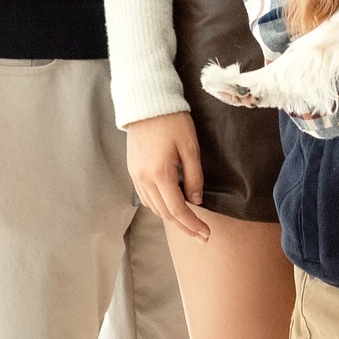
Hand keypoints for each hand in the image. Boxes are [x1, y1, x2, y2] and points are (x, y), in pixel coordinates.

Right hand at [126, 111, 212, 242]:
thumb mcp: (190, 147)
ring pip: (154, 207)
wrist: (146, 103)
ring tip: (190, 223)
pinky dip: (160, 205)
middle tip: (202, 236)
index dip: (193, 225)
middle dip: (184, 227)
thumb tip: (196, 200)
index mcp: (160, 174)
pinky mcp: (132, 171)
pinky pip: (146, 197)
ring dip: (172, 218)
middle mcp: (144, 179)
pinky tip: (173, 205)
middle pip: (165, 213)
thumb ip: (194, 176)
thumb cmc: (172, 121)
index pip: (178, 209)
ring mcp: (135, 176)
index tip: (206, 234)